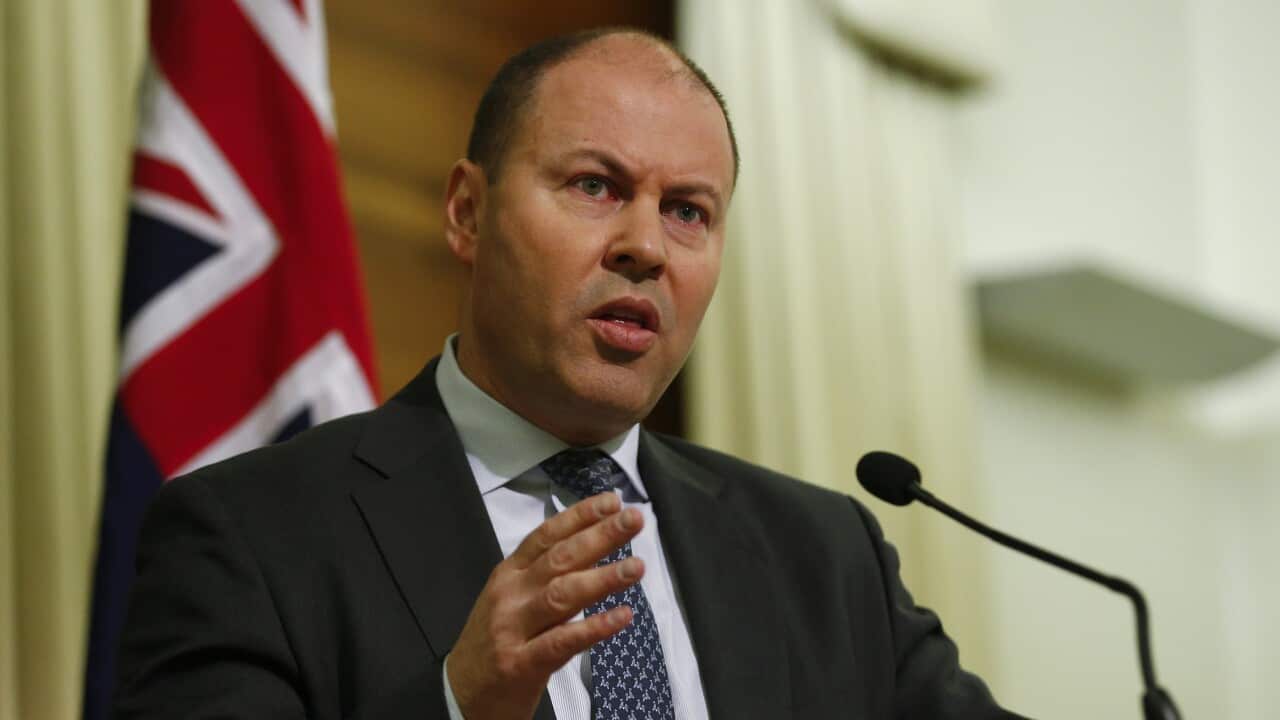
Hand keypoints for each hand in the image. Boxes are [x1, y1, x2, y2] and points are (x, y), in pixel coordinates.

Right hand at [447, 492, 644, 719]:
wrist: (459, 693)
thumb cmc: (494, 641)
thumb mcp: (511, 599)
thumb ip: (545, 575)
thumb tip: (594, 547)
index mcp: (508, 574)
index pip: (546, 536)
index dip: (579, 516)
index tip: (612, 501)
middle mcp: (510, 594)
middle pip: (559, 558)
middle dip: (600, 536)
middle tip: (634, 519)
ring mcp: (513, 629)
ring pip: (562, 595)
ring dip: (602, 579)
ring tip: (636, 567)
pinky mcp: (521, 663)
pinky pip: (562, 641)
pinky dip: (593, 628)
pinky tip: (621, 616)